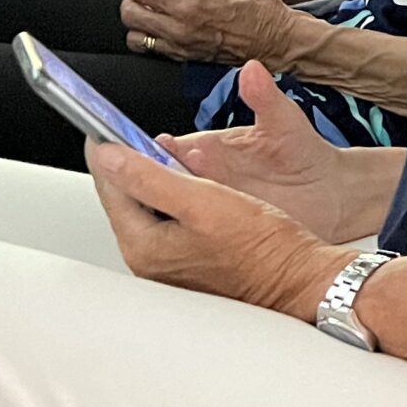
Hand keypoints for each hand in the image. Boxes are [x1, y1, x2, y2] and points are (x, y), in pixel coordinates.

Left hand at [86, 140, 341, 317]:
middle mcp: (151, 262)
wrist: (299, 277)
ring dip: (157, 181)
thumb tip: (108, 158)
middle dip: (134, 167)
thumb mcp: (202, 200)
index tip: (107, 128)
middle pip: (127, 200)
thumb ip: (149, 177)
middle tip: (144, 140)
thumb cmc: (261, 246)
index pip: (110, 190)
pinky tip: (195, 188)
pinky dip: (176, 199)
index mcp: (145, 248)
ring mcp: (170, 266)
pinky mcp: (189, 263)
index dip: (109, 153)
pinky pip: (170, 221)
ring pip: (149, 209)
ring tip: (174, 160)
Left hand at [120, 0, 302, 64]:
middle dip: (132, 0)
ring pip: (136, 37)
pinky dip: (149, 39)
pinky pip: (153, 51)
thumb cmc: (262, 17)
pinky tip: (162, 29)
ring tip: (150, 11)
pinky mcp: (187, 59)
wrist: (279, 43)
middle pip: (131, 14)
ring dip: (138, 22)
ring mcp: (182, 48)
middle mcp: (181, 31)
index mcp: (190, 8)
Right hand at [159, 62, 352, 239]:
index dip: (167, 148)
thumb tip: (252, 70)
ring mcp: (215, 208)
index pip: (177, 147)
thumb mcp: (284, 121)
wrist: (329, 192)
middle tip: (166, 175)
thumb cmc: (301, 152)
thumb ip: (265, 98)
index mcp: (210, 147)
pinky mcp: (228, 232)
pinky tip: (202, 231)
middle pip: (172, 181)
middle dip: (166, 179)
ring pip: (187, 209)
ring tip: (186, 201)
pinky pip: (207, 234)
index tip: (164, 146)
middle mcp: (205, 178)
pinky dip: (201, 233)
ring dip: (183, 206)